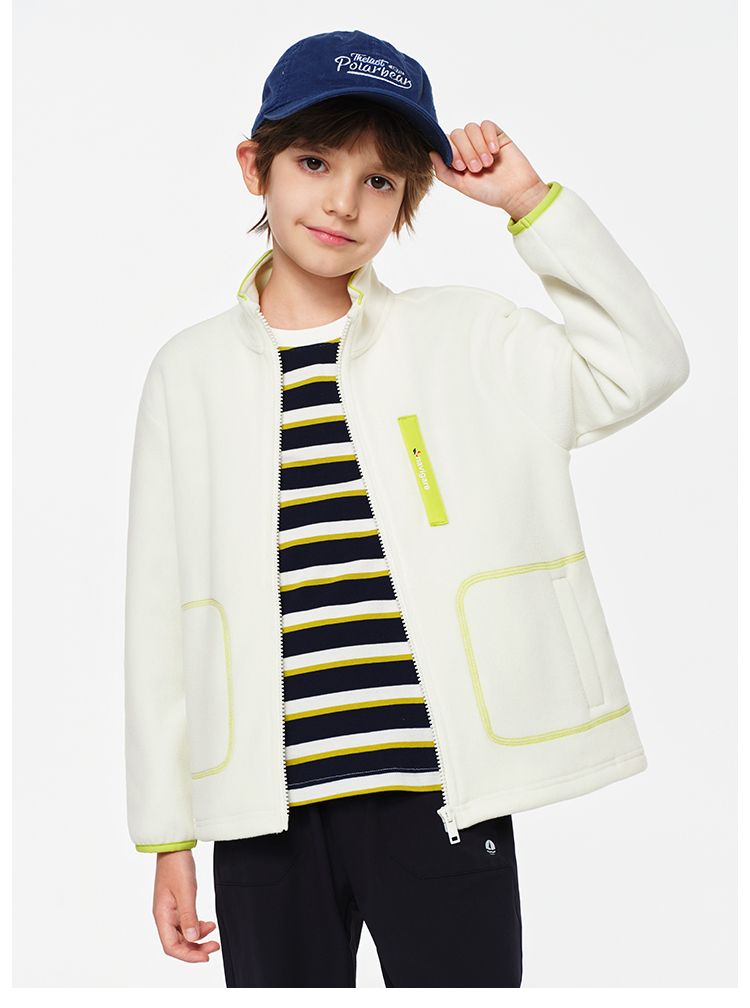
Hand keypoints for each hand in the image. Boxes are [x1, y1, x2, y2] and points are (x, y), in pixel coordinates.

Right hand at [153, 850, 219, 962]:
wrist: (175, 849)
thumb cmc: (177, 866)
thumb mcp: (186, 891)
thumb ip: (189, 916)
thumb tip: (193, 938)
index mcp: (162, 916)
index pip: (171, 946)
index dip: (188, 955)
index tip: (206, 956)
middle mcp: (164, 916)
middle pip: (178, 943)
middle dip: (196, 948)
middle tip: (215, 947)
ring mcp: (170, 911)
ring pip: (183, 934)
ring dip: (198, 938)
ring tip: (214, 934)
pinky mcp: (177, 905)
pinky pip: (186, 923)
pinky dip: (197, 926)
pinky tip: (208, 924)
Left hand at [429, 120, 548, 218]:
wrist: (516, 192)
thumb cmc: (489, 192)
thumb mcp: (462, 185)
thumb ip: (444, 172)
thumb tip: (431, 153)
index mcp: (457, 158)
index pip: (445, 143)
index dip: (451, 151)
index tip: (461, 167)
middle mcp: (468, 147)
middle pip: (457, 134)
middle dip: (465, 151)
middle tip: (477, 168)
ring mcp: (482, 140)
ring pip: (470, 128)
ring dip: (478, 146)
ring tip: (487, 163)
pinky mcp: (497, 134)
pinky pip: (486, 125)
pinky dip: (488, 137)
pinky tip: (495, 151)